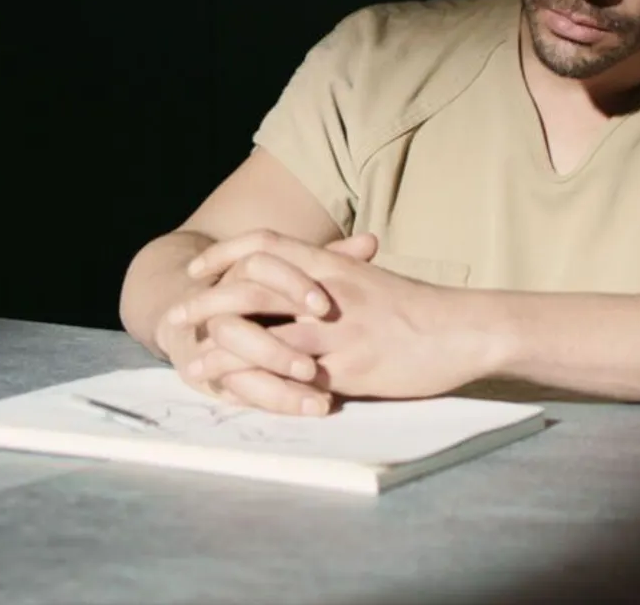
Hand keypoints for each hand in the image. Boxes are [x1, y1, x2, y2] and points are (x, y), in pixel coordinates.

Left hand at [179, 236, 470, 403]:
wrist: (463, 330)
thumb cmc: (420, 307)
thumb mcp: (372, 278)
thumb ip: (337, 274)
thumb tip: (309, 276)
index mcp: (331, 265)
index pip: (263, 245)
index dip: (223, 254)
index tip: (195, 268)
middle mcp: (325, 292)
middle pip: (248, 287)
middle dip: (205, 302)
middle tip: (176, 316)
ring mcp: (334, 331)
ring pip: (260, 335)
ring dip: (220, 350)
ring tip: (191, 363)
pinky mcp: (346, 369)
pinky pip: (290, 377)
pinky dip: (257, 384)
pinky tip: (237, 393)